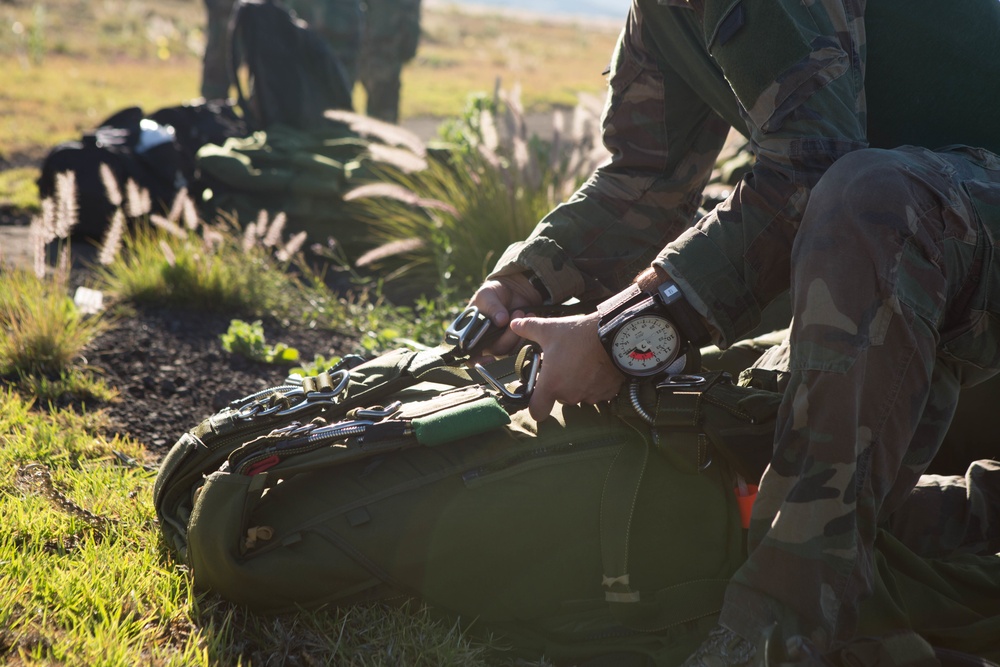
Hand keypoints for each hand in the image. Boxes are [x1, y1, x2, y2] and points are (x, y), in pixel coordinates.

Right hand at [468, 274, 544, 357]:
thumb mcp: (487, 295)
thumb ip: (492, 307)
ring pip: (511, 350)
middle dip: (508, 335)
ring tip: (522, 312)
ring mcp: (502, 343)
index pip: (471, 356)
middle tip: (517, 313)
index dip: (478, 362)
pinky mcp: (517, 341)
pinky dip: (528, 332)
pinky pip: (523, 345)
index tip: (490, 358)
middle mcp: (486, 343)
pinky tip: (531, 315)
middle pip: (497, 351)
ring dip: (519, 333)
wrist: (512, 289)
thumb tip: (501, 320)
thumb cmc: (493, 293)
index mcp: (471, 334)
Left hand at [509, 312, 624, 420]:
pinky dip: (595, 384)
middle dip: (560, 385)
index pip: (537, 412)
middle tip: (564, 366)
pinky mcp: (607, 393)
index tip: (538, 394)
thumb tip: (513, 324)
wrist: (614, 336)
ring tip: (582, 363)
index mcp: (551, 385)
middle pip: (559, 398)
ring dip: (578, 384)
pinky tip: (597, 367)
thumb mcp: (549, 329)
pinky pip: (597, 393)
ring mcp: (590, 396)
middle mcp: (569, 395)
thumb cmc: (578, 335)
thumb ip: (528, 329)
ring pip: (579, 395)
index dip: (536, 405)